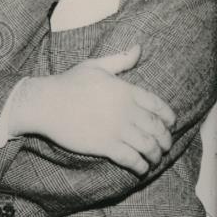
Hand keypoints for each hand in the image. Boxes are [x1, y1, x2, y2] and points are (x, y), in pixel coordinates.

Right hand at [9, 45, 175, 174]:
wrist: (45, 102)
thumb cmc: (68, 83)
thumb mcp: (95, 65)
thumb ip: (120, 59)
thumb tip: (139, 48)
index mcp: (125, 90)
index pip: (158, 106)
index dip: (169, 118)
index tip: (171, 125)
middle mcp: (125, 110)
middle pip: (156, 128)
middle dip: (165, 140)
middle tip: (165, 146)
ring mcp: (116, 129)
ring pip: (148, 146)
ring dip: (155, 155)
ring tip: (154, 159)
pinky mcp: (105, 145)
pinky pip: (131, 159)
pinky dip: (140, 166)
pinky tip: (141, 169)